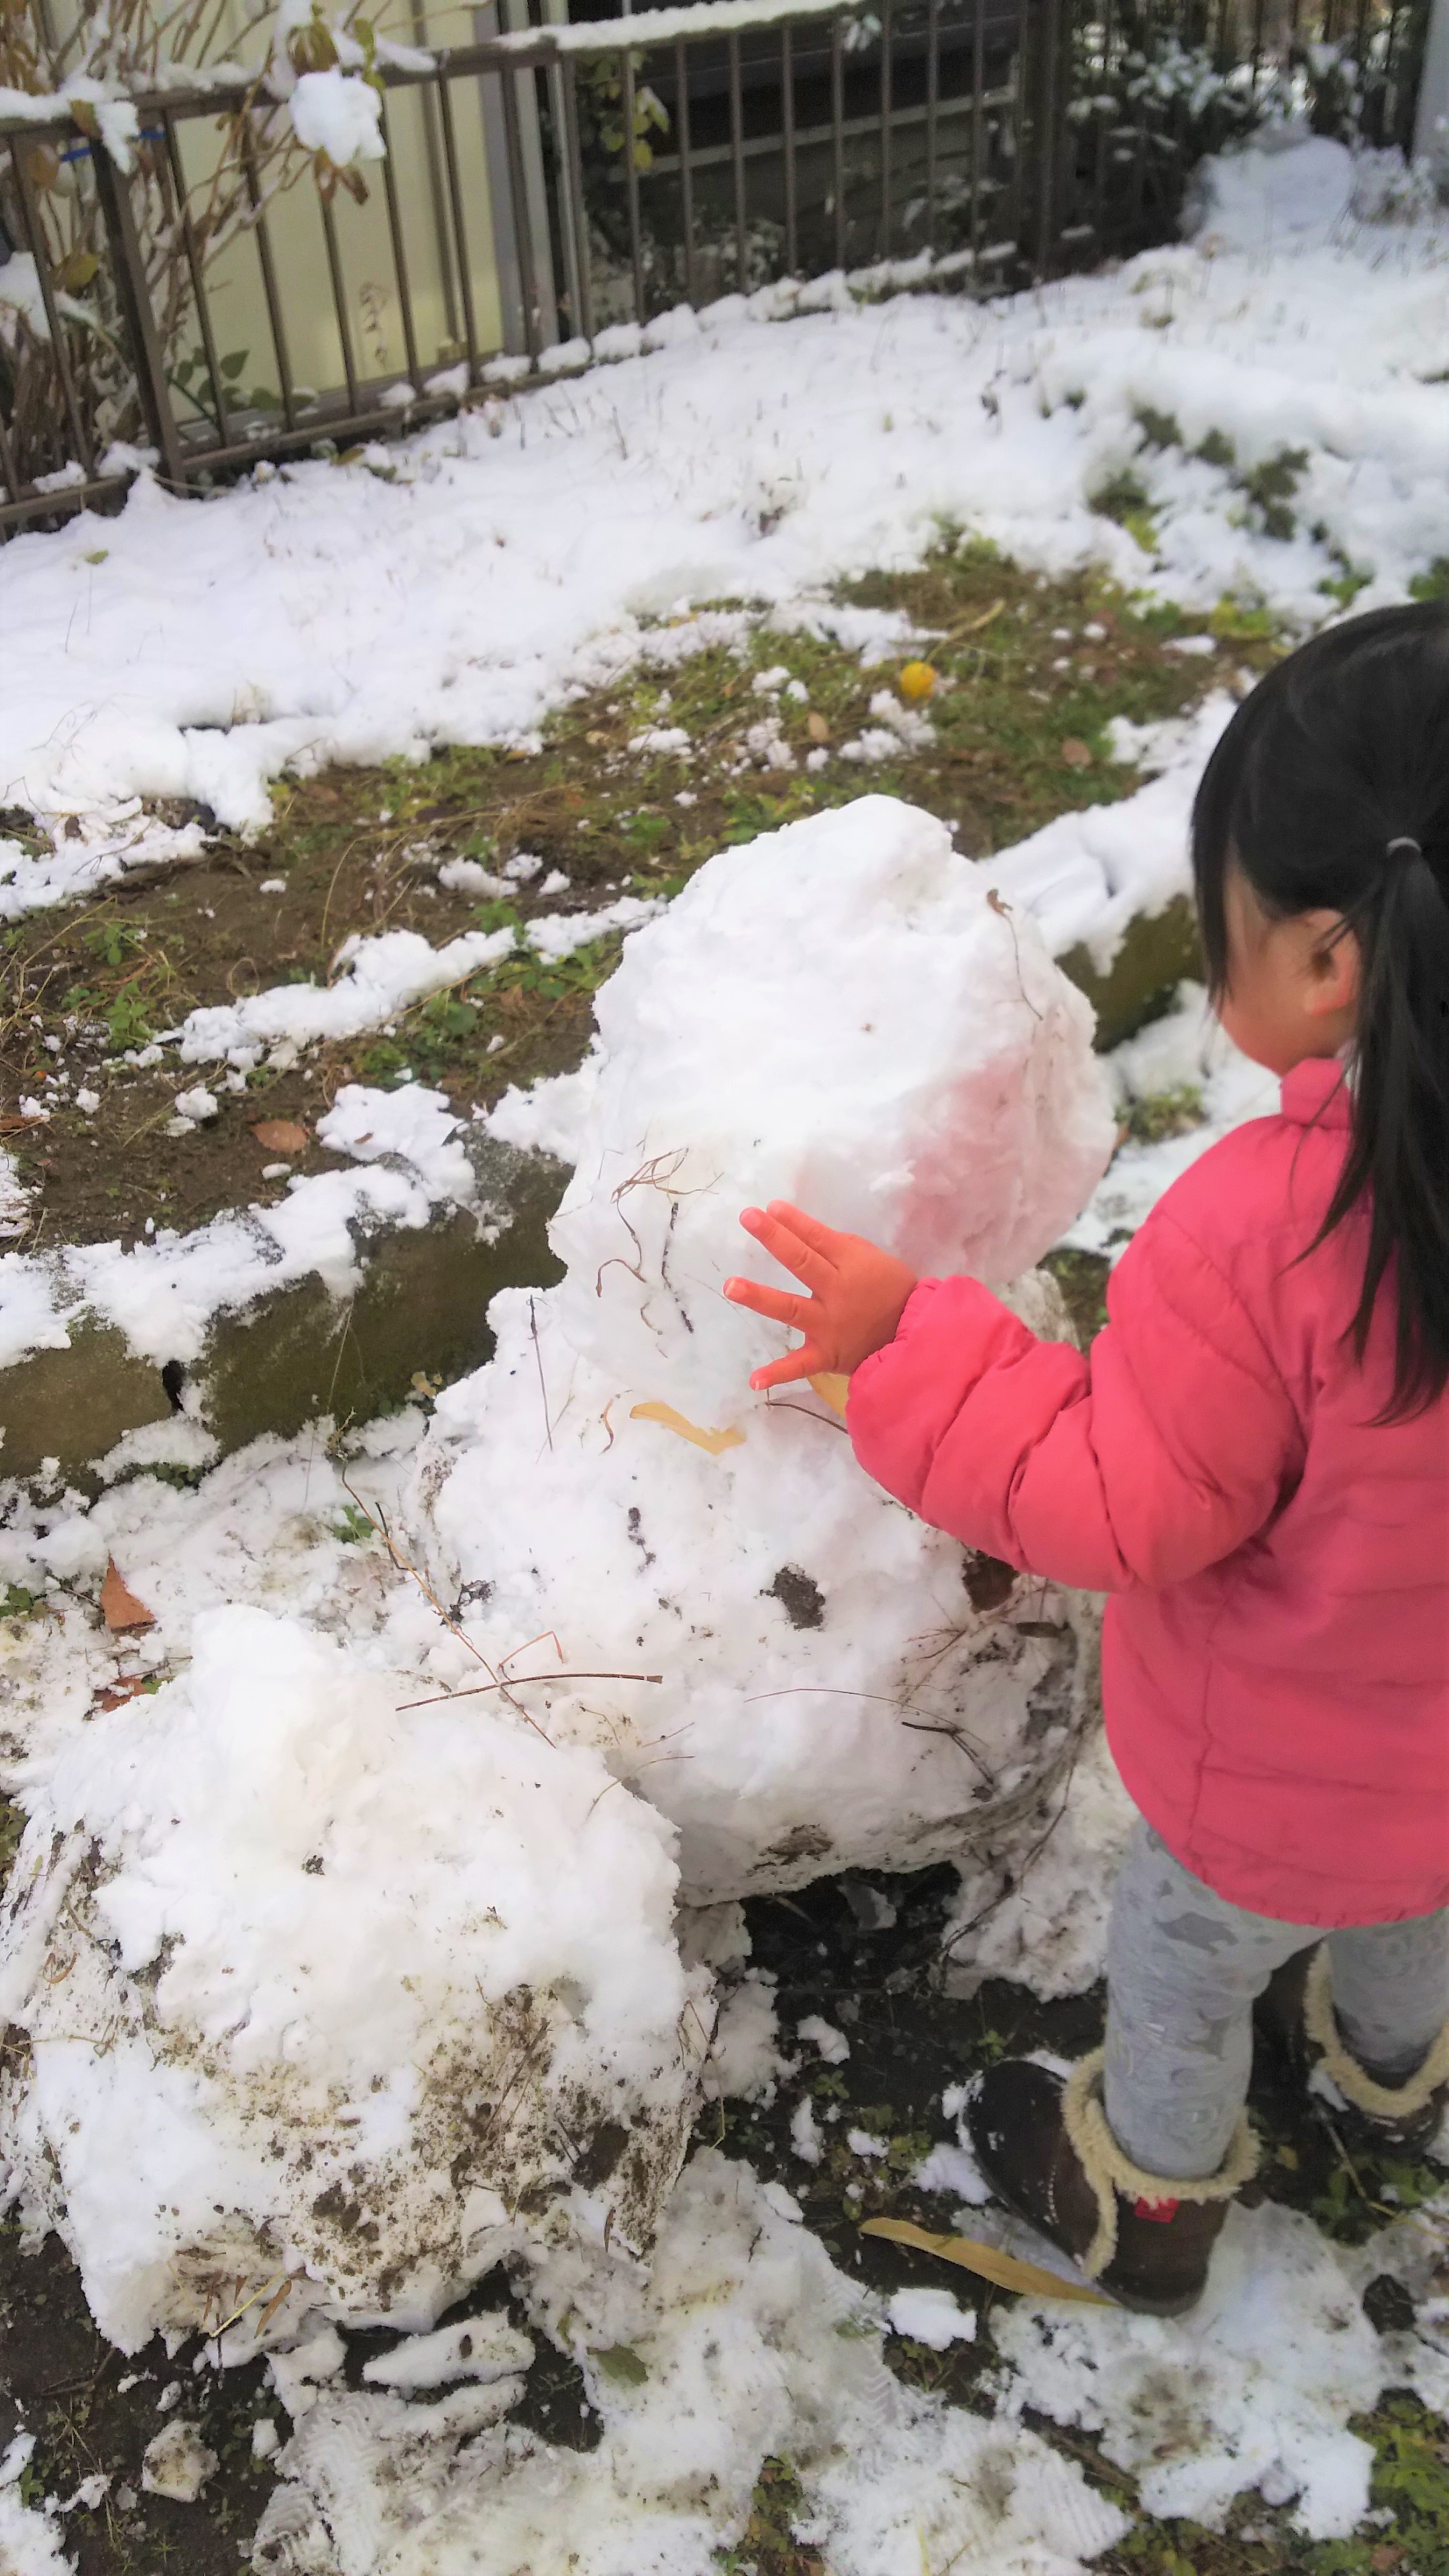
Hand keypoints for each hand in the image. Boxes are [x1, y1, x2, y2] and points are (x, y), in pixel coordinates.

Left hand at [724, 1202, 916, 1392]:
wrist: (913, 1334)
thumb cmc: (891, 1290)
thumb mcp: (872, 1258)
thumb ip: (839, 1247)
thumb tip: (798, 1231)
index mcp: (851, 1264)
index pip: (817, 1238)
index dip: (793, 1222)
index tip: (768, 1207)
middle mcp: (837, 1292)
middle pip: (802, 1261)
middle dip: (775, 1238)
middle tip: (748, 1217)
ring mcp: (829, 1325)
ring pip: (791, 1308)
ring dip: (760, 1297)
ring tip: (732, 1286)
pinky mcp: (826, 1354)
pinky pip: (800, 1365)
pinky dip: (779, 1374)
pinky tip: (754, 1380)